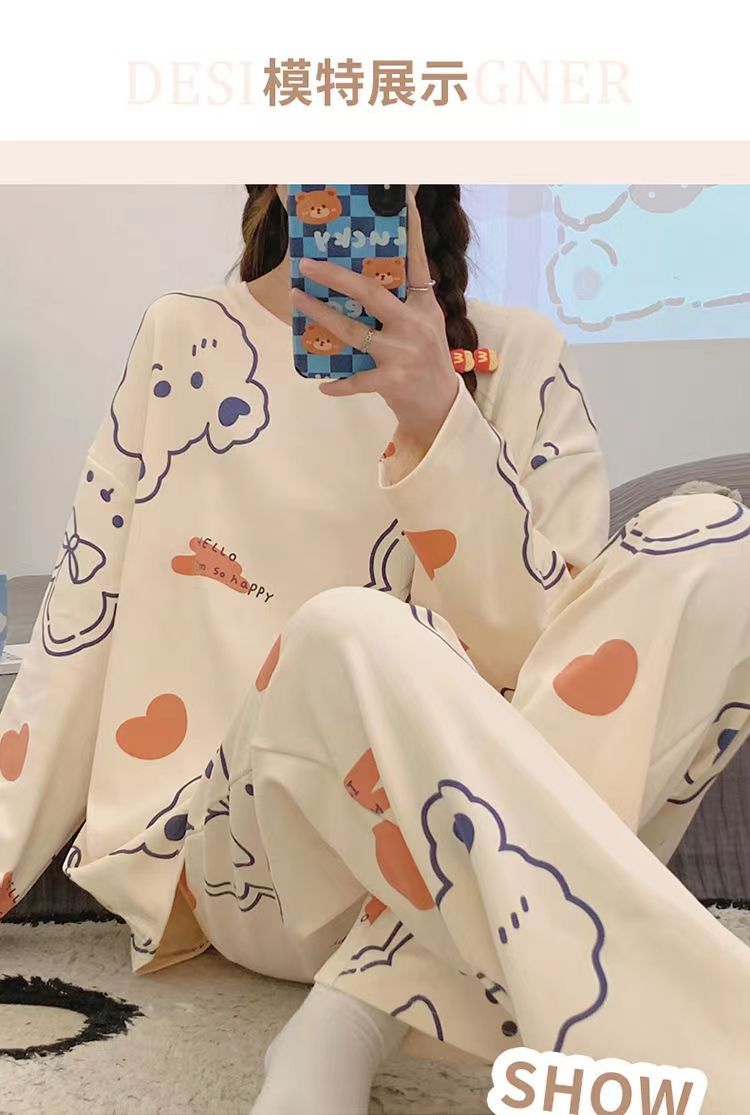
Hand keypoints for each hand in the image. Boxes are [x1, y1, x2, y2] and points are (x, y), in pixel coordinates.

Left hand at [289, 187, 459, 453]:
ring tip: (296, 300)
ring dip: (320, 315)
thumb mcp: (425, 325)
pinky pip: (355, 380)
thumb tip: (367, 276)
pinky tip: (322, 383)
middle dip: (335, 276)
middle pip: (370, 293)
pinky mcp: (391, 381)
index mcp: (424, 307)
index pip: (417, 263)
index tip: (404, 200)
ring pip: (352, 331)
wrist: (441, 408)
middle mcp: (414, 326)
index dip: (410, 231)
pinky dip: (337, 383)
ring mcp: (402, 354)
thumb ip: (404, 302)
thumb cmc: (426, 361)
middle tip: (307, 265)